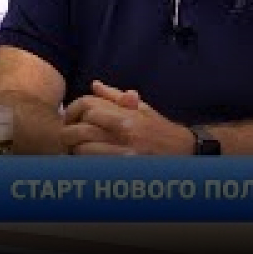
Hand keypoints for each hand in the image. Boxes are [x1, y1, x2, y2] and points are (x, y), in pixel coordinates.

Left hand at [60, 80, 184, 154]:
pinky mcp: (124, 168)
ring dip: (75, 150)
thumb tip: (94, 85)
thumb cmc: (159, 128)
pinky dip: (86, 164)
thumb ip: (115, 96)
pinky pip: (94, 166)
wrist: (184, 150)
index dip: (73, 110)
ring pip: (83, 150)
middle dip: (69, 133)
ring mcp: (124, 152)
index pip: (87, 106)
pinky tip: (87, 162)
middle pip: (81, 129)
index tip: (70, 117)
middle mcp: (124, 132)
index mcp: (126, 114)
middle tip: (67, 136)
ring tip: (76, 150)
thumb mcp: (141, 108)